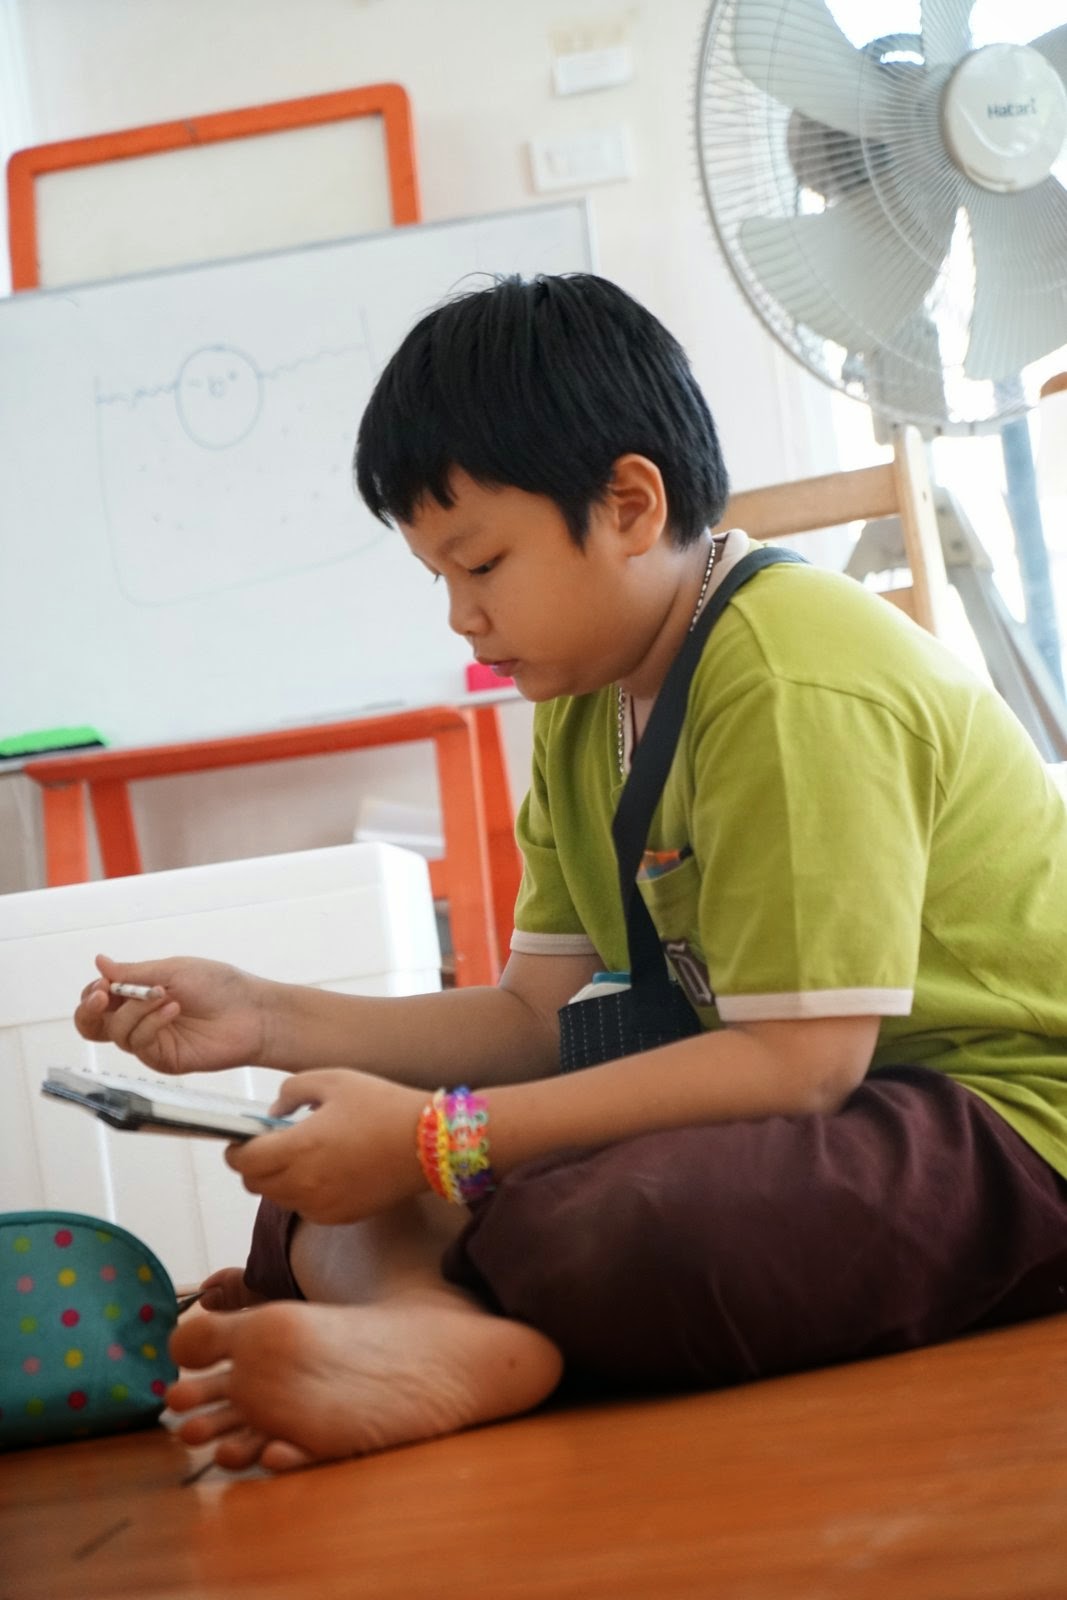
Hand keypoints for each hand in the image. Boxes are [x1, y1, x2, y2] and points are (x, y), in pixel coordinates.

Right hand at [74, 953, 268, 1075]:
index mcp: (139, 995)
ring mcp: (151, 1042)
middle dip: (89, 1010)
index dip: (93, 993)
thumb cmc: (220, 987)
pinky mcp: (163, 1060)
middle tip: (103, 995)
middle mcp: (139, 1020)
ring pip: (117, 1032)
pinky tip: (172, 1008)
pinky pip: (140, 1044)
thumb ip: (134, 972)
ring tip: (165, 995)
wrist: (254, 1013)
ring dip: (136, 1008)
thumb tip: (99, 962)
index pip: (99, 999)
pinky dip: (151, 1023)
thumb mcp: (174, 971)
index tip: (103, 984)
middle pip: (92, 1026)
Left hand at [224, 1069, 426, 1223]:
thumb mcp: (333, 1080)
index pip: (243, 1161)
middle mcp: (305, 1183)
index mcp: (299, 1147)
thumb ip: (292, 1090)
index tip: (240, 1140)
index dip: (234, 1150)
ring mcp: (322, 1205)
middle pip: (254, 1184)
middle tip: (268, 1146)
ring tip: (301, 1156)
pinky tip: (325, 1171)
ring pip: (278, 1199)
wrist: (430, 1144)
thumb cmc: (383, 1106)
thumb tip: (273, 1112)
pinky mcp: (340, 1217)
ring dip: (278, 1179)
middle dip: (253, 1165)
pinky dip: (303, 1193)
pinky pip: (305, 1209)